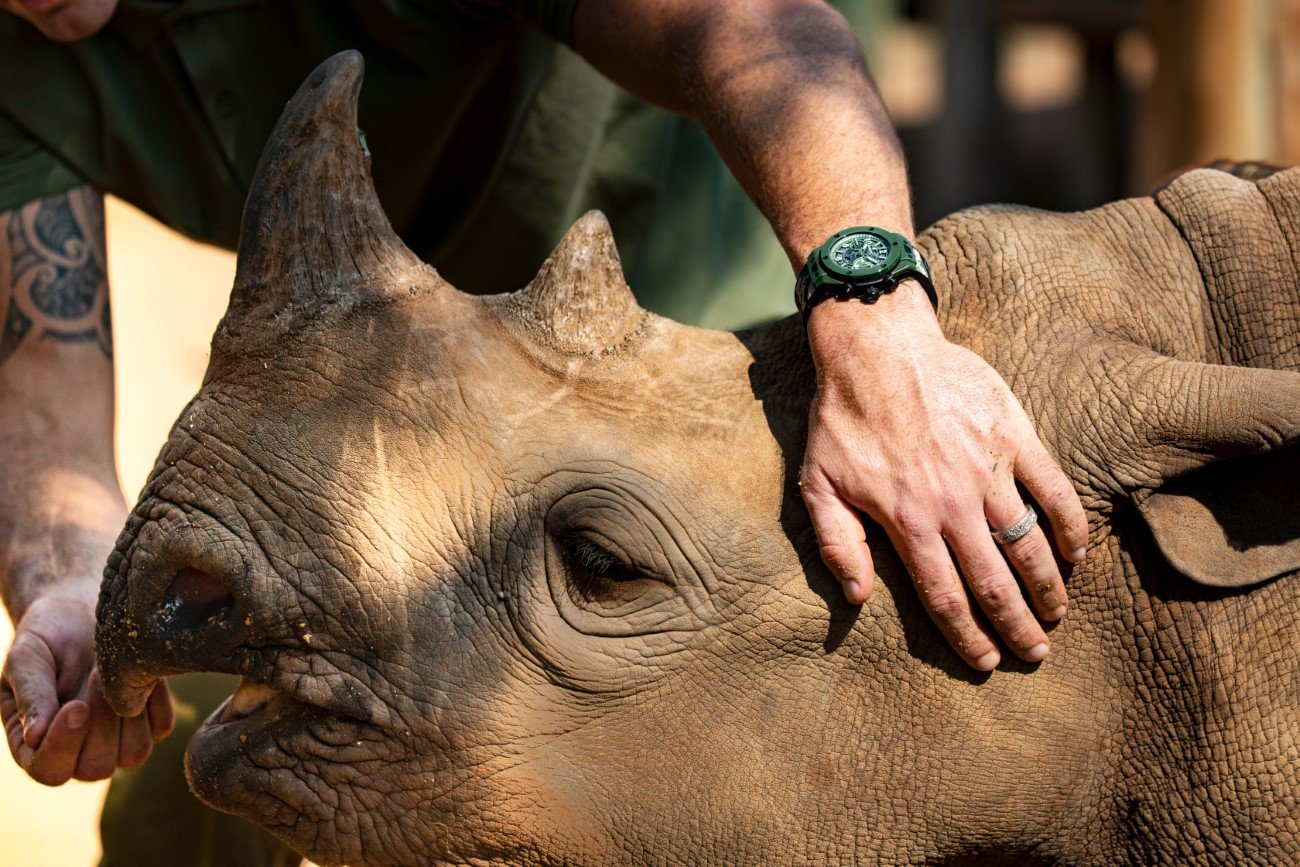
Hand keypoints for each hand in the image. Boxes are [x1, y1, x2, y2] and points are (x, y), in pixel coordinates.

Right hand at [2, 590, 172, 784]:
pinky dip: (155, 700)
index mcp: (35, 744)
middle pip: (96, 767)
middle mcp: (77, 751)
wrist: (83, 611)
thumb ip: (30, 693)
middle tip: (94, 675)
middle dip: (100, 721)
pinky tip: (139, 671)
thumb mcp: (27, 657)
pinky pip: (161, 726)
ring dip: (127, 712)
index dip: (62, 747)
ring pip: (134, 753)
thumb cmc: (47, 635)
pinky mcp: (149, 721)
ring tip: (113, 672)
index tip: (74, 706)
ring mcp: (117, 740)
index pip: (49, 770)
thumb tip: (34, 736)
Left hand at [800, 286, 1087, 669]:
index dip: (969, 636)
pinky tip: (1077, 552)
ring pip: (1029, 542)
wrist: (875, 349)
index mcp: (907, 521)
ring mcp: (987, 469)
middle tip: (1037, 654)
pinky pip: (1052, 488)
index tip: (988, 662)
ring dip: (1049, 585)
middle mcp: (952, 503)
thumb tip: (857, 598)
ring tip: (1058, 612)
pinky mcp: (1012, 434)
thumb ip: (838, 545)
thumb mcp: (818, 485)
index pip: (946, 596)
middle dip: (1019, 626)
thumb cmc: (842, 419)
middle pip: (995, 581)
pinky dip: (1070, 524)